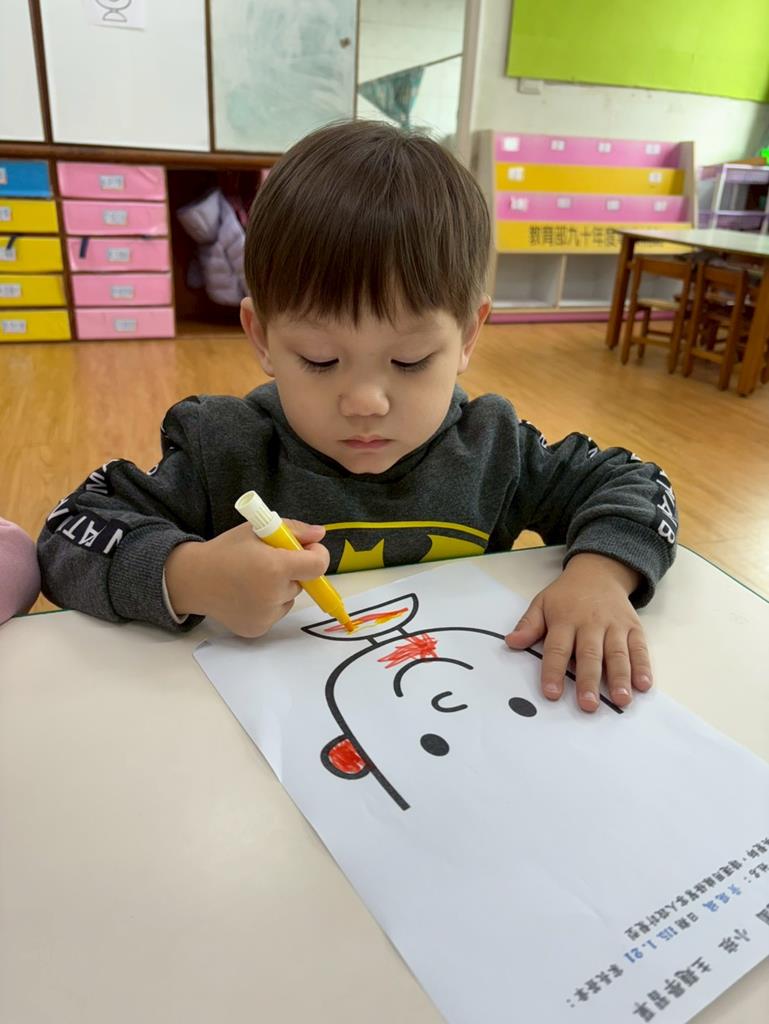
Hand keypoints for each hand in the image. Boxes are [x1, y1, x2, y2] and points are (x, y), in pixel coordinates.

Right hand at [165, 520, 329, 636]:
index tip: (308, 549)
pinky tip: (248, 595)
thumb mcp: (257, 529)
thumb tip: (320, 535)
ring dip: (281, 588)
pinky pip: (276, 612)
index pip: (318, 565)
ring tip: (253, 579)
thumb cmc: (226, 551)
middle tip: (267, 562)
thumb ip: (293, 530)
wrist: (194, 579)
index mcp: (275, 567)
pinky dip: (269, 604)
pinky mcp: (258, 629)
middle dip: (293, 570)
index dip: (317, 555)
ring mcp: (266, 615)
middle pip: (303, 582)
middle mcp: (273, 594)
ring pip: (290, 598)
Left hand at [504, 553, 652, 712]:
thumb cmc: (567, 595)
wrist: (599, 572)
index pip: (557, 648)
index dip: (554, 671)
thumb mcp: (542, 603)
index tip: (552, 693)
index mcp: (565, 619)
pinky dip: (643, 666)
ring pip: (617, 653)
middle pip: (590, 654)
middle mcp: (591, 623)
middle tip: (588, 705)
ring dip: (620, 677)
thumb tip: (511, 642)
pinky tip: (644, 685)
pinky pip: (639, 648)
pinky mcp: (633, 628)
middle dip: (589, 680)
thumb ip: (529, 625)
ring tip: (621, 700)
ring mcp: (614, 626)